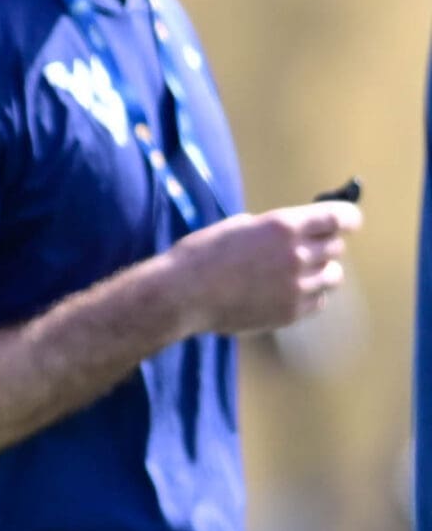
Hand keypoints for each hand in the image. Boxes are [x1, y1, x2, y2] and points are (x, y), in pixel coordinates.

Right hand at [169, 201, 361, 336]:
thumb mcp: (238, 227)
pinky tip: (289, 293)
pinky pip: (318, 302)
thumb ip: (273, 230)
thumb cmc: (200, 256)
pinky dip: (310, 296)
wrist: (182, 295)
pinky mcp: (290, 313)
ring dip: (322, 272)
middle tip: (307, 249)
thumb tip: (294, 234)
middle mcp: (296, 255)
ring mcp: (296, 287)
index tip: (349, 221)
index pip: (339, 218)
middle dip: (324, 245)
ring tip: (299, 274)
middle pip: (336, 248)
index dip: (348, 218)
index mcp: (283, 226)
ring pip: (333, 277)